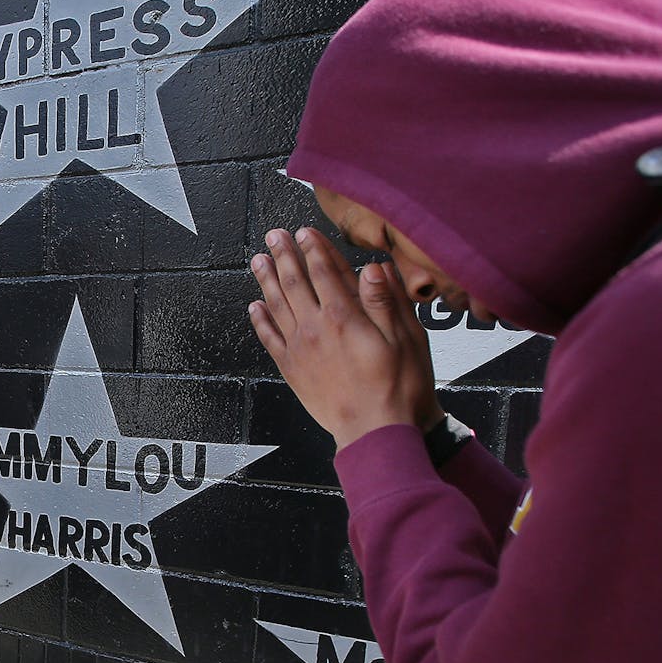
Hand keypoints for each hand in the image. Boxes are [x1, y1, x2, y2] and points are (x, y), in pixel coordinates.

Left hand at [248, 228, 444, 450]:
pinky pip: (269, 339)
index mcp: (345, 315)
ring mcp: (300, 349)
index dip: (314, 248)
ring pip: (277, 305)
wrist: (375, 431)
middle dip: (284, 255)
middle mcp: (316, 328)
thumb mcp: (406, 338)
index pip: (325, 271)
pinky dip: (260, 320)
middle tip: (274, 235)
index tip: (305, 231)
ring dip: (267, 279)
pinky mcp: (293, 370)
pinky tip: (255, 306)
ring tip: (258, 259)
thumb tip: (373, 266)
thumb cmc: (399, 387)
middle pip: (295, 282)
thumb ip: (386, 300)